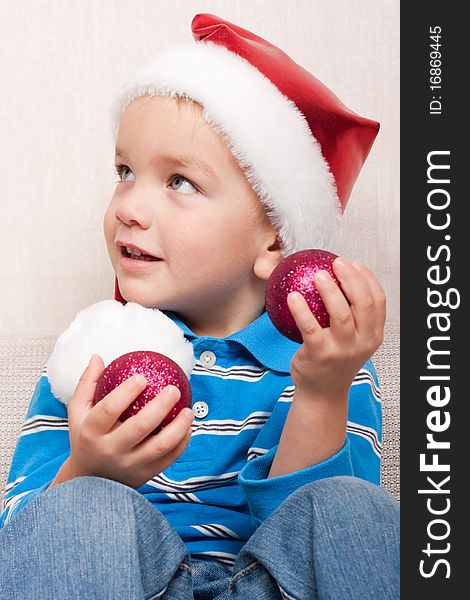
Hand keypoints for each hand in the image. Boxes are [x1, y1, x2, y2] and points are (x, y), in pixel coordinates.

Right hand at [63, 355, 193, 489]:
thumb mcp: (78, 412)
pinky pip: (168, 458)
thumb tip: (98, 357)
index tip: (143, 377)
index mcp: (91, 432)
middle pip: (139, 427)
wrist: (88, 480)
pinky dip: (182, 443)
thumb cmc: (85, 437)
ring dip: (178, 427)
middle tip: (174, 389)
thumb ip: (87, 384)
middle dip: (160, 406)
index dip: (126, 392)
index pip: (109, 409)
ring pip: (159, 446)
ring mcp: (129, 465)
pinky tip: (188, 427)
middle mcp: (110, 450)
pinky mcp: (144, 475)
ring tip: (188, 410)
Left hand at [287, 258, 385, 400]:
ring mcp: (343, 350)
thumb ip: (350, 316)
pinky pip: (310, 327)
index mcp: (373, 335)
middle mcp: (362, 342)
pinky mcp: (320, 354)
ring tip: (318, 274)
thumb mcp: (351, 340)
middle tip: (337, 263)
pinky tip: (292, 296)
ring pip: (340, 313)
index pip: (378, 301)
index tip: (355, 264)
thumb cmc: (334, 360)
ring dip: (329, 290)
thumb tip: (336, 278)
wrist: (323, 393)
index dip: (368, 279)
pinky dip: (301, 310)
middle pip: (363, 303)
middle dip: (352, 278)